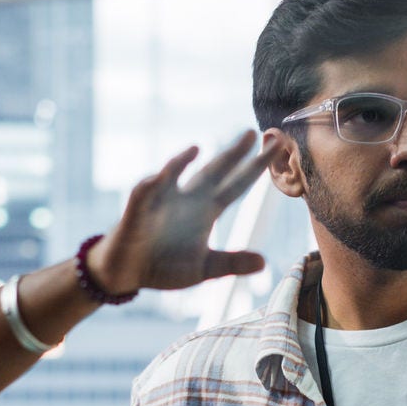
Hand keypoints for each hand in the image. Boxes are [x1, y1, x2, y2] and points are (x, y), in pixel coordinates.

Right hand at [85, 131, 268, 294]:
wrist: (127, 272)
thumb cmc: (163, 265)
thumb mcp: (204, 268)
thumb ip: (231, 263)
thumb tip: (263, 263)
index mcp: (206, 210)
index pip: (237, 184)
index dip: (257, 167)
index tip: (279, 148)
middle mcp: (188, 199)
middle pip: (214, 171)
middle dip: (232, 153)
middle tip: (253, 133)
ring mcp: (162, 201)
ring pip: (174, 174)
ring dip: (182, 162)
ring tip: (195, 149)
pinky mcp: (138, 210)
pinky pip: (144, 193)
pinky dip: (151, 184)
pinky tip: (157, 179)